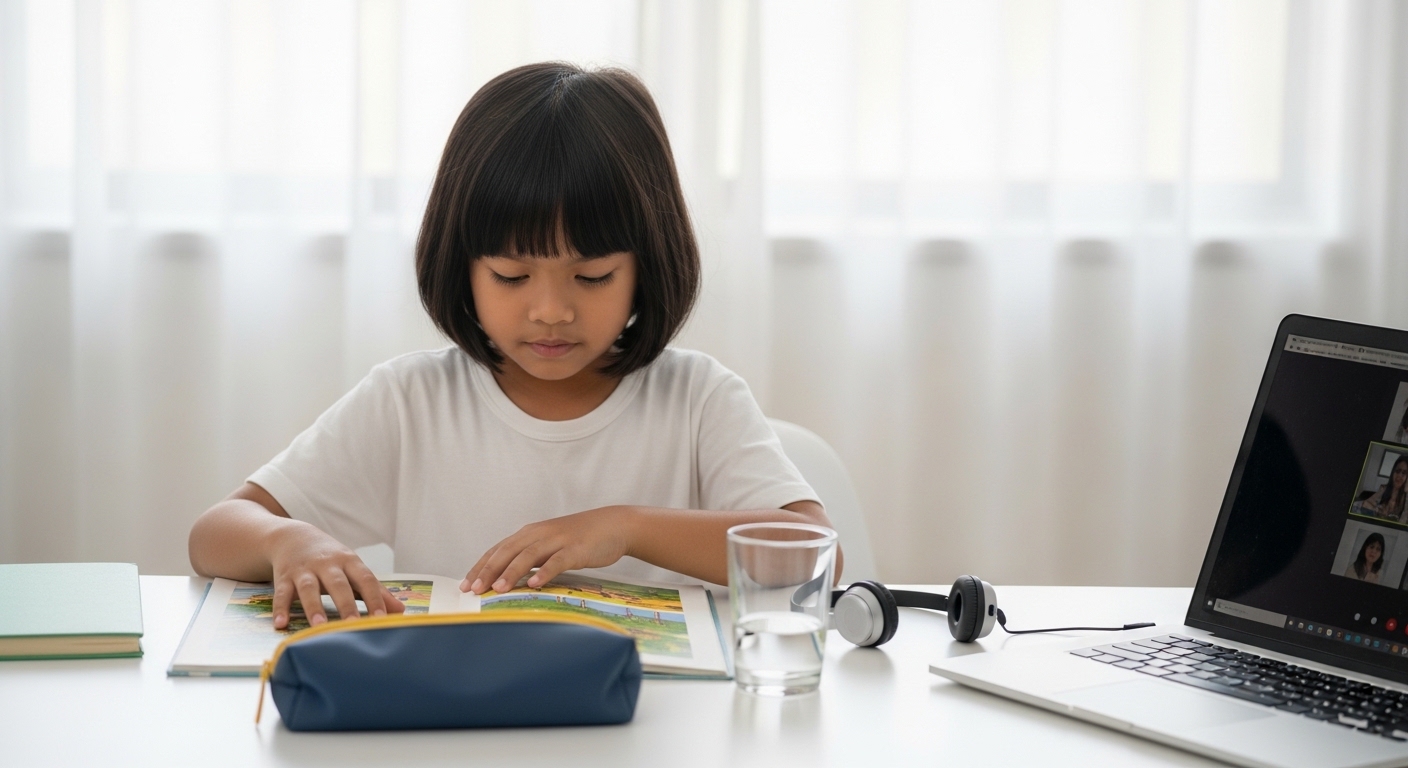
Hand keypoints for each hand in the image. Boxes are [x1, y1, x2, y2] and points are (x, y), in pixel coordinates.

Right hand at [266, 521, 405, 628]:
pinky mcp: (284, 577)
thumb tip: (400, 611)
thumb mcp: (353, 569)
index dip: (375, 599)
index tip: (382, 619)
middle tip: (353, 626)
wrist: (293, 537)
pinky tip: (281, 624)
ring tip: (319, 627)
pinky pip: (281, 593)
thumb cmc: (331, 559)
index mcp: (349, 562)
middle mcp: (327, 564)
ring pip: (308, 589)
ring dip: (313, 608)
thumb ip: (376, 590)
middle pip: (338, 584)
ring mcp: (304, 570)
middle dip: (346, 605)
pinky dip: (280, 608)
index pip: (365, 580)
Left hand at [462, 506, 634, 593]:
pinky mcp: (576, 549)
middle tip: (474, 590)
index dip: (481, 566)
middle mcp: (539, 534)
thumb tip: (507, 579)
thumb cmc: (580, 539)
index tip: (465, 585)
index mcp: (530, 533)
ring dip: (511, 572)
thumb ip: (531, 559)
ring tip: (497, 589)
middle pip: (508, 551)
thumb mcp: (550, 546)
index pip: (498, 550)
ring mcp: (558, 540)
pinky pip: (557, 561)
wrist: (614, 525)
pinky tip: (534, 584)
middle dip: (488, 570)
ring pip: (529, 555)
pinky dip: (545, 572)